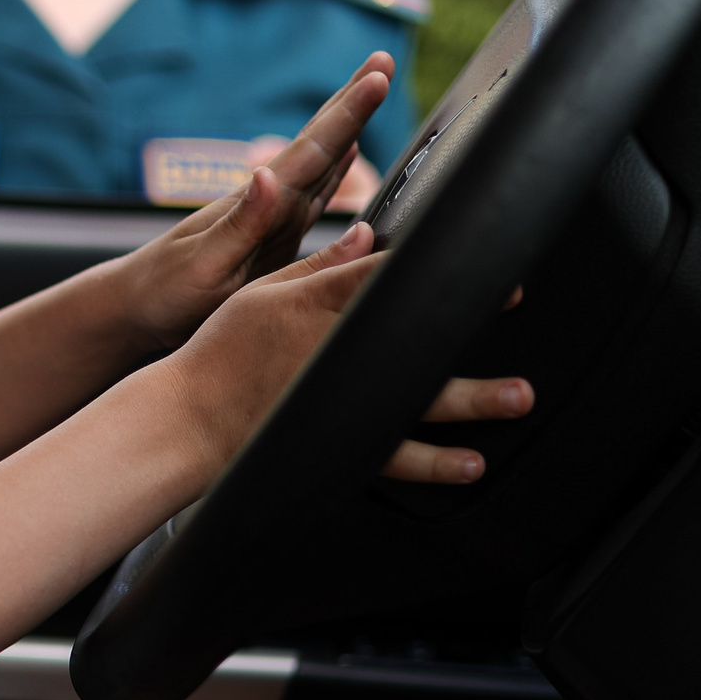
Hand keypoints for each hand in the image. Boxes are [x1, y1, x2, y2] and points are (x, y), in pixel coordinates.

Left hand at [117, 52, 394, 351]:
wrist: (132, 311)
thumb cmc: (163, 292)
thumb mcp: (204, 264)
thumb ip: (241, 224)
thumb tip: (268, 172)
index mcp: (258, 206)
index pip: (311, 151)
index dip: (348, 113)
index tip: (378, 75)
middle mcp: (268, 205)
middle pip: (318, 145)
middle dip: (351, 103)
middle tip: (383, 61)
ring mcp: (271, 221)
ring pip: (320, 165)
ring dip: (347, 127)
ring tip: (370, 91)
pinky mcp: (271, 242)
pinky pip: (314, 198)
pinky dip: (334, 172)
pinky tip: (344, 158)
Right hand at [180, 223, 532, 485]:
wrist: (184, 422)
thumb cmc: (218, 357)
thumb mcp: (260, 296)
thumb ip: (316, 267)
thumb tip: (365, 236)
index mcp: (312, 306)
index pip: (384, 277)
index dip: (436, 264)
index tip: (485, 257)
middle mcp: (331, 352)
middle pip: (410, 334)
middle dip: (465, 324)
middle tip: (510, 310)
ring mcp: (336, 402)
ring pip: (414, 400)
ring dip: (470, 400)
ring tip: (516, 397)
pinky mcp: (334, 444)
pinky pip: (393, 456)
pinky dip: (432, 462)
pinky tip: (467, 464)